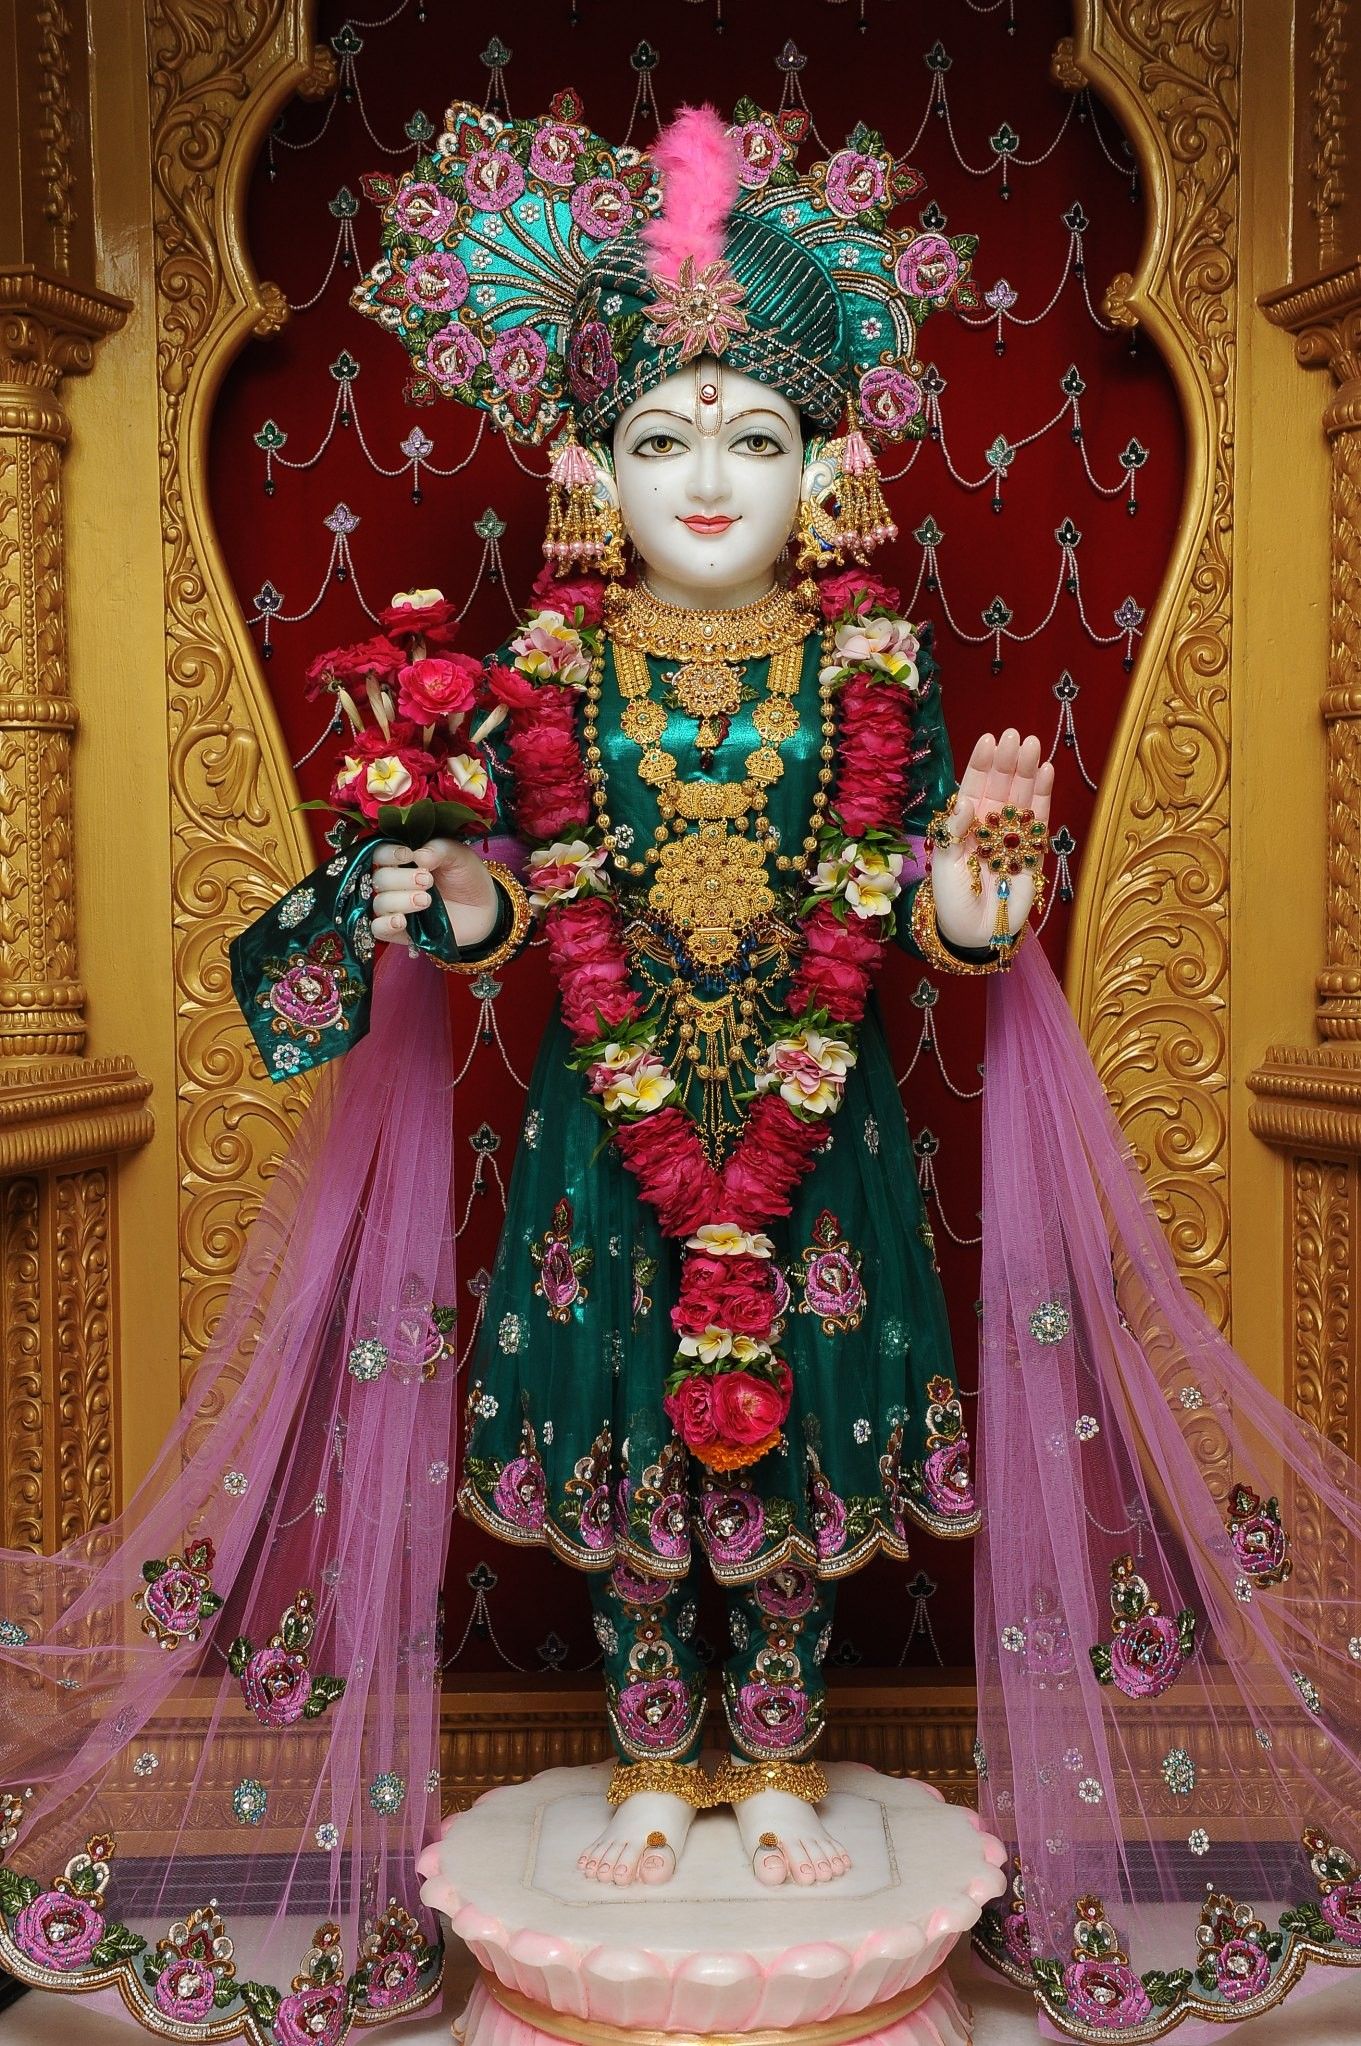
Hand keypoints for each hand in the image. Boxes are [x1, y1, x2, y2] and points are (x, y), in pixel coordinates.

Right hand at [371, 838, 499, 950]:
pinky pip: (379, 930)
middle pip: (379, 879)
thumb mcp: (459, 856)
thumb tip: (418, 855)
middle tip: (428, 881)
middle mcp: (394, 883)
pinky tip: (401, 921)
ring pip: (380, 903)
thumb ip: (439, 850)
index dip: (388, 854)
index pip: (379, 854)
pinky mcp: (400, 931)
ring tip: (426, 900)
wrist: (484, 907)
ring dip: (400, 901)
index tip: (409, 856)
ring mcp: (396, 908)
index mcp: (403, 860)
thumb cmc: (467, 876)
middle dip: (401, 879)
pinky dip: (385, 925)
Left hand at [931, 728, 1053, 950]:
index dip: (981, 765)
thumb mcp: (944, 866)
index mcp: (965, 826)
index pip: (973, 787)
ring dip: (1027, 772)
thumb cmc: (952, 901)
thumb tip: (965, 801)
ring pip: (1021, 798)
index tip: (988, 740)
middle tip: (1015, 736)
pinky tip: (1046, 772)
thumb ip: (953, 834)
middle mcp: (989, 826)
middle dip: (1007, 761)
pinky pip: (1038, 820)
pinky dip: (1043, 797)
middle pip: (1000, 787)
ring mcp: (1012, 837)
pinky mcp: (1033, 852)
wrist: (975, 934)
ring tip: (1032, 745)